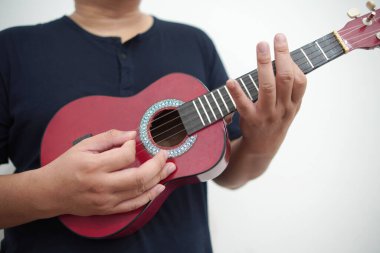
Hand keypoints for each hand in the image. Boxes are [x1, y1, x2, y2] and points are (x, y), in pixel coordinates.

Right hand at [37, 129, 175, 216]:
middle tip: (166, 155)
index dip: (134, 146)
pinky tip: (159, 187)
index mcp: (94, 166)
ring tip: (169, 168)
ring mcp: (106, 200)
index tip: (133, 141)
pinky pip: (134, 205)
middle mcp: (102, 185)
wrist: (50, 192)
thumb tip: (132, 134)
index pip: (125, 156)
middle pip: (139, 176)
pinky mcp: (108, 209)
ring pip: (140, 190)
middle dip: (158, 164)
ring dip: (159, 178)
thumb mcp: (84, 145)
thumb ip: (109, 138)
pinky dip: (150, 196)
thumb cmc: (66, 166)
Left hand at [227, 33, 306, 155]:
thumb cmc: (275, 122)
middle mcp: (282, 108)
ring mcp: (267, 114)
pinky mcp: (250, 120)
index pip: (300, 81)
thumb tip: (287, 61)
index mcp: (294, 104)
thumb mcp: (289, 108)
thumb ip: (291, 89)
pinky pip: (243, 104)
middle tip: (277, 37)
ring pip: (267, 86)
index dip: (294, 62)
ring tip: (261, 46)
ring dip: (264, 64)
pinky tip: (230, 81)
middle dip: (282, 55)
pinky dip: (236, 91)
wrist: (263, 148)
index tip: (283, 45)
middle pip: (285, 78)